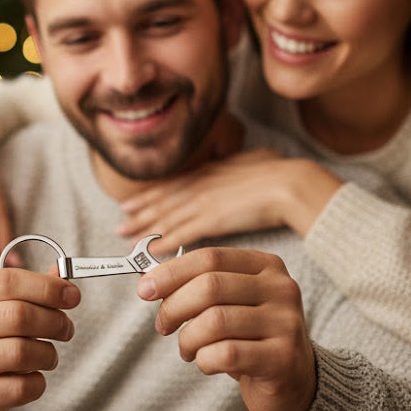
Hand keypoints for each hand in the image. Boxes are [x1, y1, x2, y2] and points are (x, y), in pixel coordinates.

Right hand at [0, 268, 79, 410]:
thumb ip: (26, 293)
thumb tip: (64, 279)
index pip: (6, 281)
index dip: (46, 287)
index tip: (72, 296)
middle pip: (17, 315)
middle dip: (54, 321)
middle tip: (66, 329)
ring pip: (20, 352)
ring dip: (48, 355)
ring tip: (48, 357)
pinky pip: (19, 387)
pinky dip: (36, 384)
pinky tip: (30, 380)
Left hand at [118, 151, 341, 254]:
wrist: (290, 183)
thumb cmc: (278, 171)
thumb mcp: (251, 159)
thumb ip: (236, 164)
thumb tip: (234, 162)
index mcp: (208, 172)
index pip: (170, 187)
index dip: (148, 197)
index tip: (130, 204)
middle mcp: (200, 186)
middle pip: (162, 202)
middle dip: (139, 215)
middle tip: (119, 225)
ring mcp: (204, 202)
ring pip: (167, 218)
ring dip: (145, 230)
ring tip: (126, 240)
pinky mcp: (212, 220)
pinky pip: (182, 233)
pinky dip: (165, 241)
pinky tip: (152, 251)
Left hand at [142, 247, 316, 410]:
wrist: (292, 381)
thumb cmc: (248, 336)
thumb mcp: (228, 303)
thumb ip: (195, 286)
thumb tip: (147, 280)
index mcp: (266, 265)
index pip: (210, 257)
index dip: (171, 272)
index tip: (144, 289)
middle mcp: (282, 288)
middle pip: (209, 286)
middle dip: (174, 307)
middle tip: (163, 325)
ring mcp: (286, 323)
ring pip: (214, 322)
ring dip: (187, 339)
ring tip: (187, 349)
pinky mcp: (283, 358)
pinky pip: (225, 354)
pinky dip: (204, 359)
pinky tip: (206, 363)